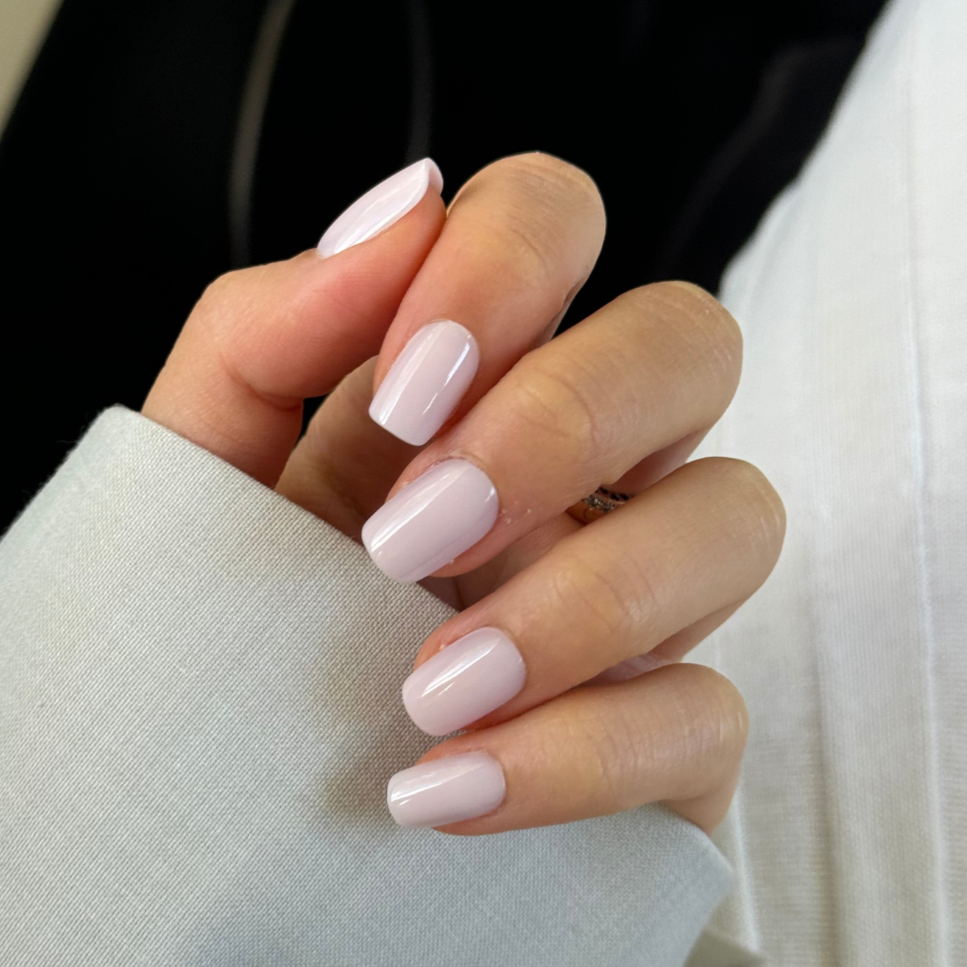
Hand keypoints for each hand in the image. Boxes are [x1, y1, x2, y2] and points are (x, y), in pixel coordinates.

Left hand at [143, 153, 784, 835]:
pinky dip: (583, 752)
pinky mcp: (669, 735)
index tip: (410, 391)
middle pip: (691, 340)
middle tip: (421, 532)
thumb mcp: (200, 479)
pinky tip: (449, 788)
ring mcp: (640, 597)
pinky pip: (707, 711)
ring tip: (429, 686)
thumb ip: (263, 337)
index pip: (555, 222)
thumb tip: (401, 207)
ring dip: (591, 595)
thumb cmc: (219, 634)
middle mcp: (577, 469)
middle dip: (568, 418)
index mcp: (463, 387)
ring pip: (738, 515)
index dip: (508, 268)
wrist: (231, 829)